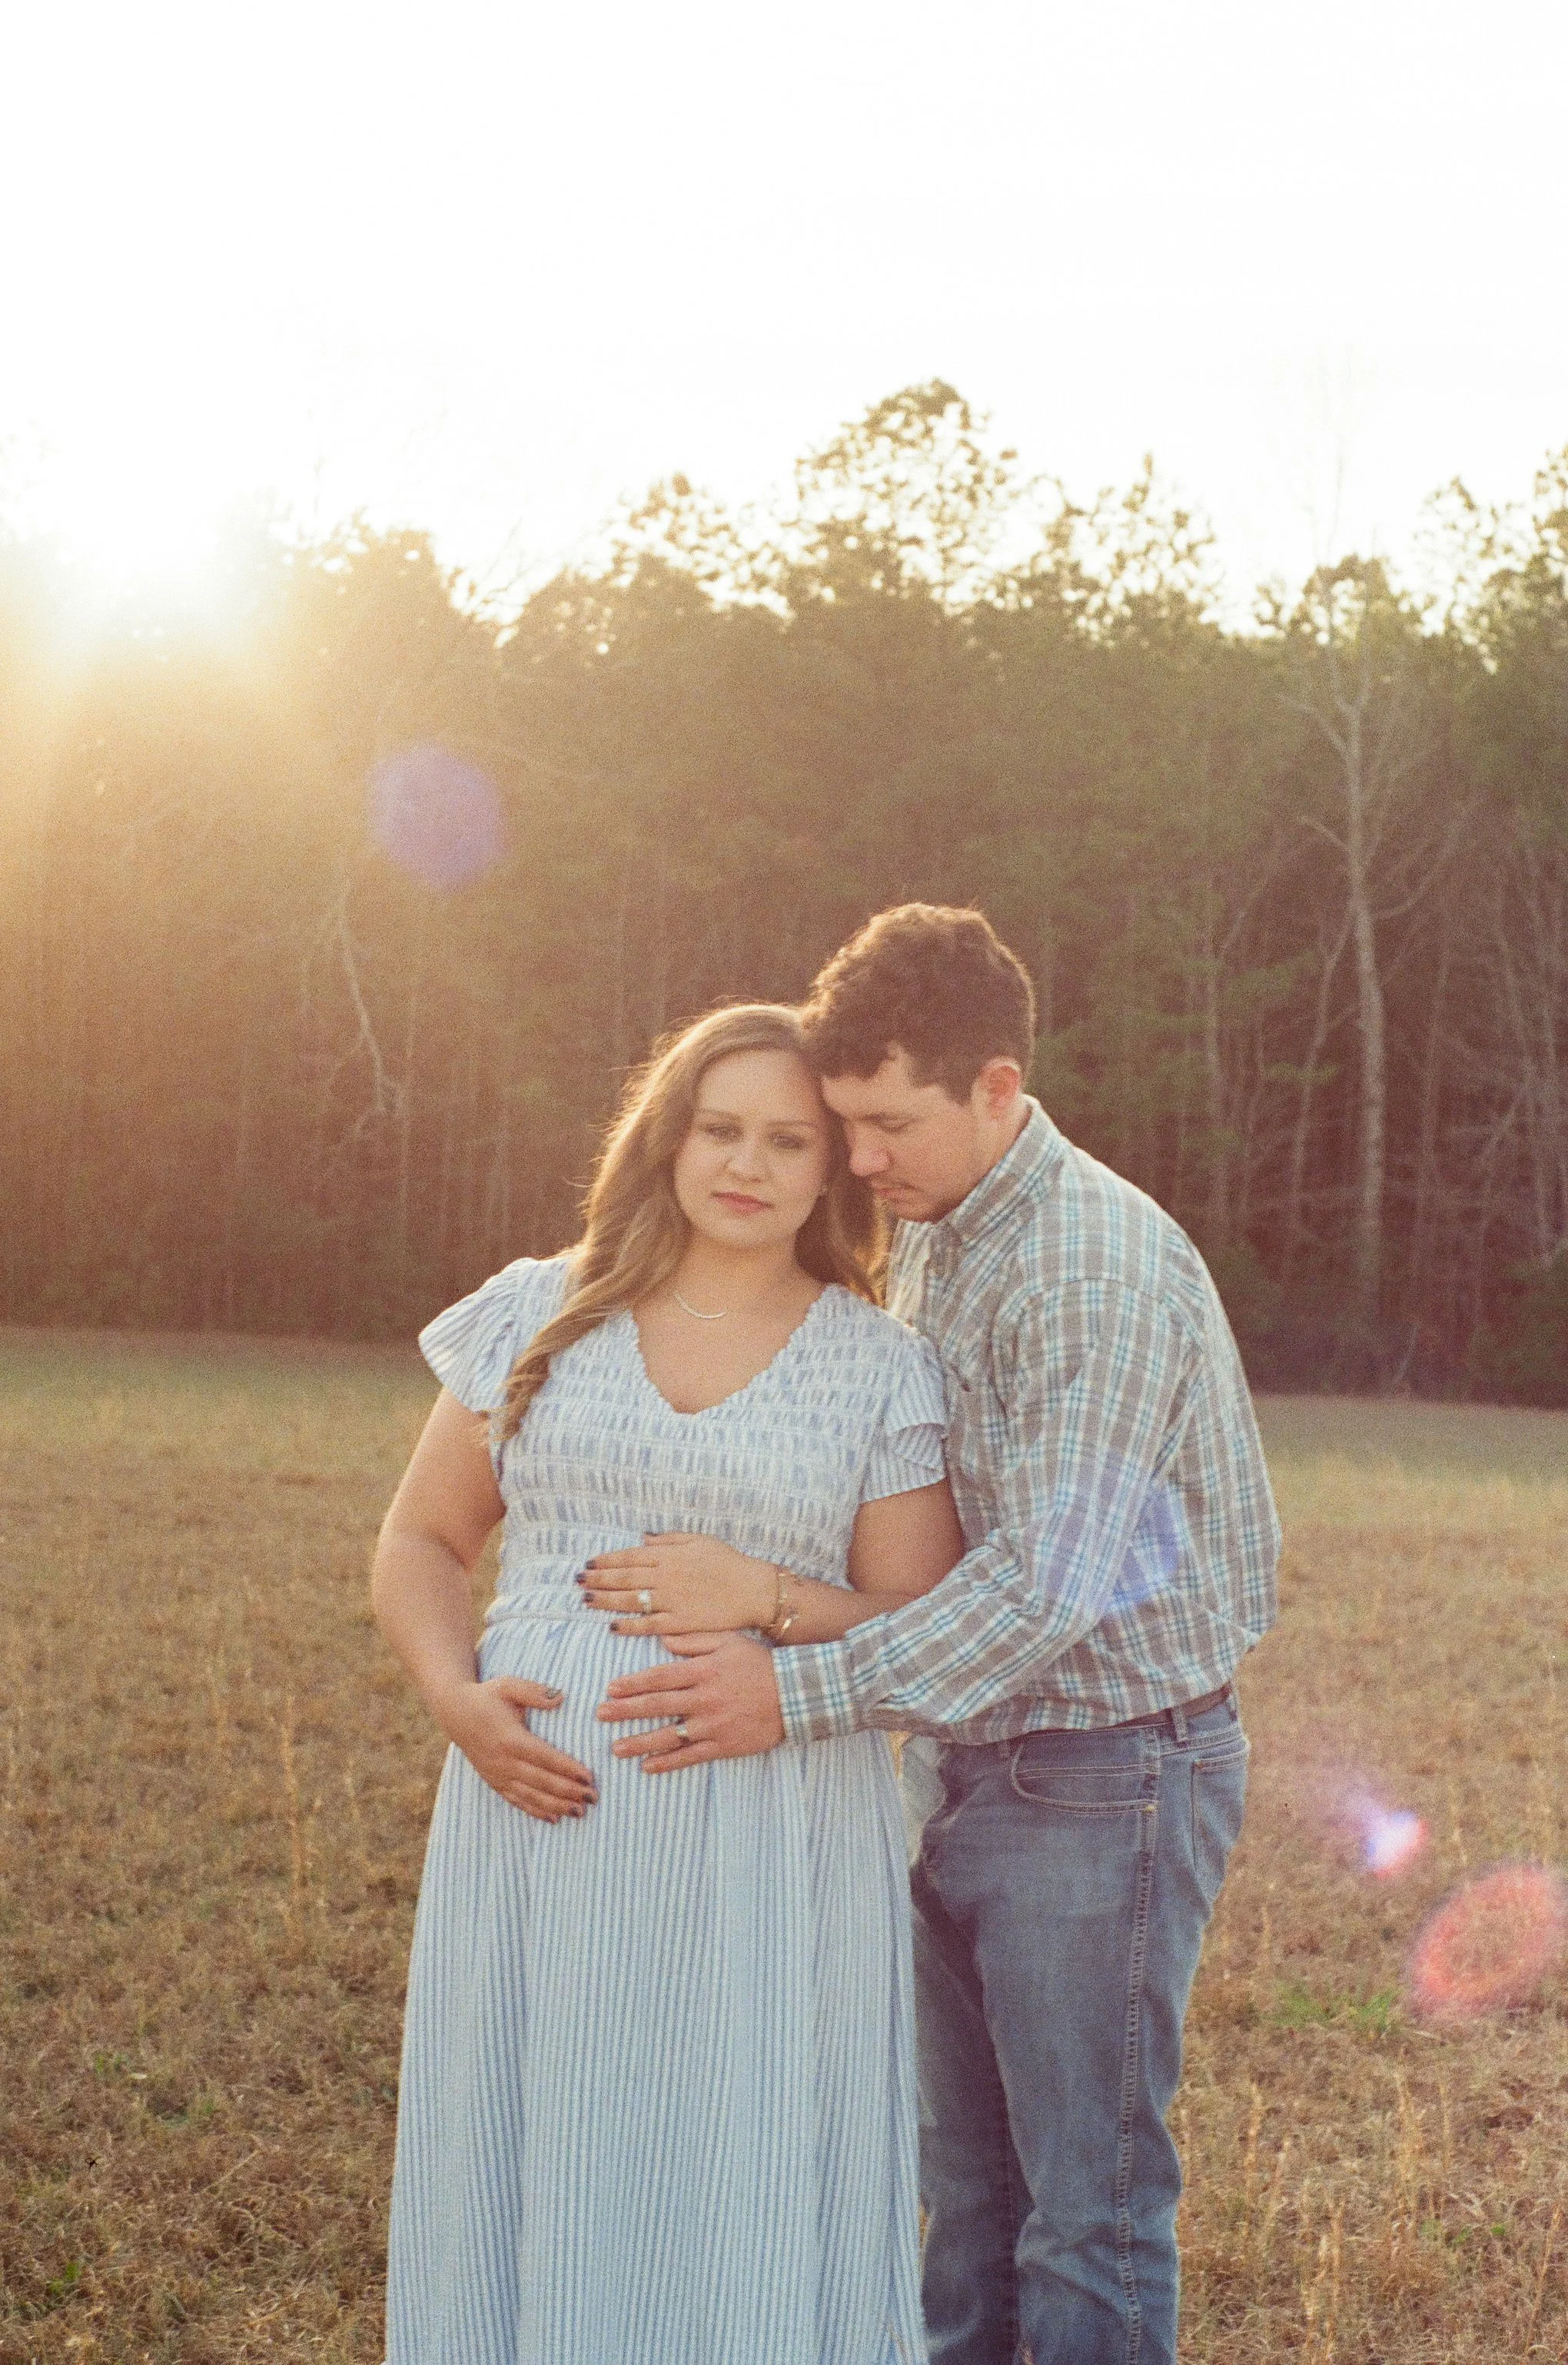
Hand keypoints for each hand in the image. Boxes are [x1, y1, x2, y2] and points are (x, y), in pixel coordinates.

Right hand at [434, 1677, 596, 1823]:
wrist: (454, 1712)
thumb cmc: (487, 1697)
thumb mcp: (509, 1686)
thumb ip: (535, 1692)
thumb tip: (561, 1697)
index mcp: (510, 1738)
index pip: (545, 1757)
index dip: (567, 1769)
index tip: (588, 1777)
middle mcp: (503, 1761)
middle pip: (541, 1781)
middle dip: (568, 1791)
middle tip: (593, 1798)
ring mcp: (497, 1774)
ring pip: (531, 1796)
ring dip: (556, 1806)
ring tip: (580, 1812)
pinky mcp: (494, 1782)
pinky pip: (516, 1801)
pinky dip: (536, 1811)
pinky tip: (554, 1819)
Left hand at [578, 1533, 776, 1636]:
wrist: (752, 1589)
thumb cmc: (727, 1562)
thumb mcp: (698, 1540)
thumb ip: (668, 1539)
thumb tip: (643, 1539)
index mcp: (669, 1555)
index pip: (629, 1557)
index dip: (606, 1561)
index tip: (589, 1564)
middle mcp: (666, 1577)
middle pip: (624, 1578)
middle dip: (598, 1579)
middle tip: (579, 1582)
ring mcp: (671, 1600)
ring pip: (630, 1600)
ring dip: (605, 1601)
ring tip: (587, 1601)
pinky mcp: (679, 1622)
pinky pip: (648, 1625)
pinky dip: (629, 1625)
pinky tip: (613, 1626)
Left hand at [597, 1634, 784, 1770]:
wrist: (794, 1694)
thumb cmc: (760, 1663)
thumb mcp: (728, 1641)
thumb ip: (694, 1640)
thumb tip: (663, 1640)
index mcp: (702, 1671)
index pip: (659, 1678)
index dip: (633, 1684)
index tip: (610, 1688)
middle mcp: (703, 1699)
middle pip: (657, 1705)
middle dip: (625, 1711)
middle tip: (600, 1715)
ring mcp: (712, 1725)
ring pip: (668, 1735)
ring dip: (639, 1741)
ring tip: (616, 1747)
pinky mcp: (723, 1745)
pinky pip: (690, 1756)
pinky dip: (668, 1762)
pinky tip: (648, 1766)